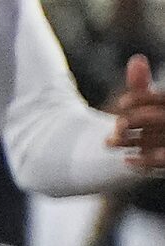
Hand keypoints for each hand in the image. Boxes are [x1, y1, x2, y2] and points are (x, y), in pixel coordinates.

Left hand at [112, 55, 164, 169]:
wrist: (154, 148)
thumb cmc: (150, 122)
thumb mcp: (145, 103)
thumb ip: (141, 85)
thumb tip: (136, 59)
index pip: (161, 99)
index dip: (143, 99)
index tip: (121, 103)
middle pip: (161, 118)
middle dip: (139, 120)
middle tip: (116, 124)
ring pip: (157, 140)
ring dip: (133, 141)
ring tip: (108, 142)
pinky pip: (161, 165)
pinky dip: (145, 162)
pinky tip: (125, 161)